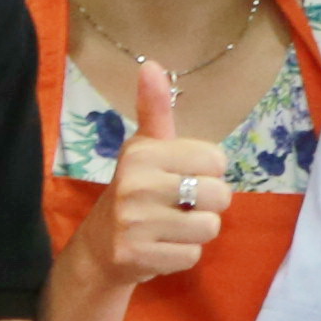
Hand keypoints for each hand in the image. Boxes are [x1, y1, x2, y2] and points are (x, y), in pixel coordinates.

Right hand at [88, 59, 225, 288]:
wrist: (100, 247)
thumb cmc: (135, 189)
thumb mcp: (145, 147)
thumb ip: (155, 109)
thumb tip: (152, 64)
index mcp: (143, 153)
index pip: (217, 159)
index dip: (208, 172)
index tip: (182, 176)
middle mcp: (136, 184)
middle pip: (220, 195)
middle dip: (207, 204)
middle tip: (179, 205)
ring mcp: (135, 222)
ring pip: (210, 228)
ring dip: (197, 231)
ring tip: (170, 226)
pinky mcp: (138, 256)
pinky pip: (193, 256)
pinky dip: (183, 254)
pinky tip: (161, 246)